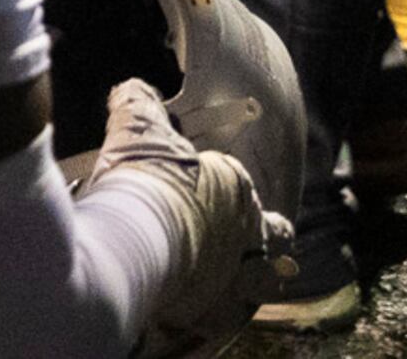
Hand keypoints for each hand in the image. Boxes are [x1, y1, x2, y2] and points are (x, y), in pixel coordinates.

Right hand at [84, 80, 290, 357]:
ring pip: (263, 281)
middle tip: (252, 236)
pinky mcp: (217, 313)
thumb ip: (139, 104)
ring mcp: (237, 277)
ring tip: (245, 281)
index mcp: (233, 186)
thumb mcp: (136, 126)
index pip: (237, 182)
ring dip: (255, 279)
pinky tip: (206, 312)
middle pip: (273, 234)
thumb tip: (133, 89)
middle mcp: (247, 232)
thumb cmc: (143, 179)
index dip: (221, 184)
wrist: (134, 241)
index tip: (199, 186)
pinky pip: (227, 317)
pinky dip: (218, 313)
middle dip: (267, 234)